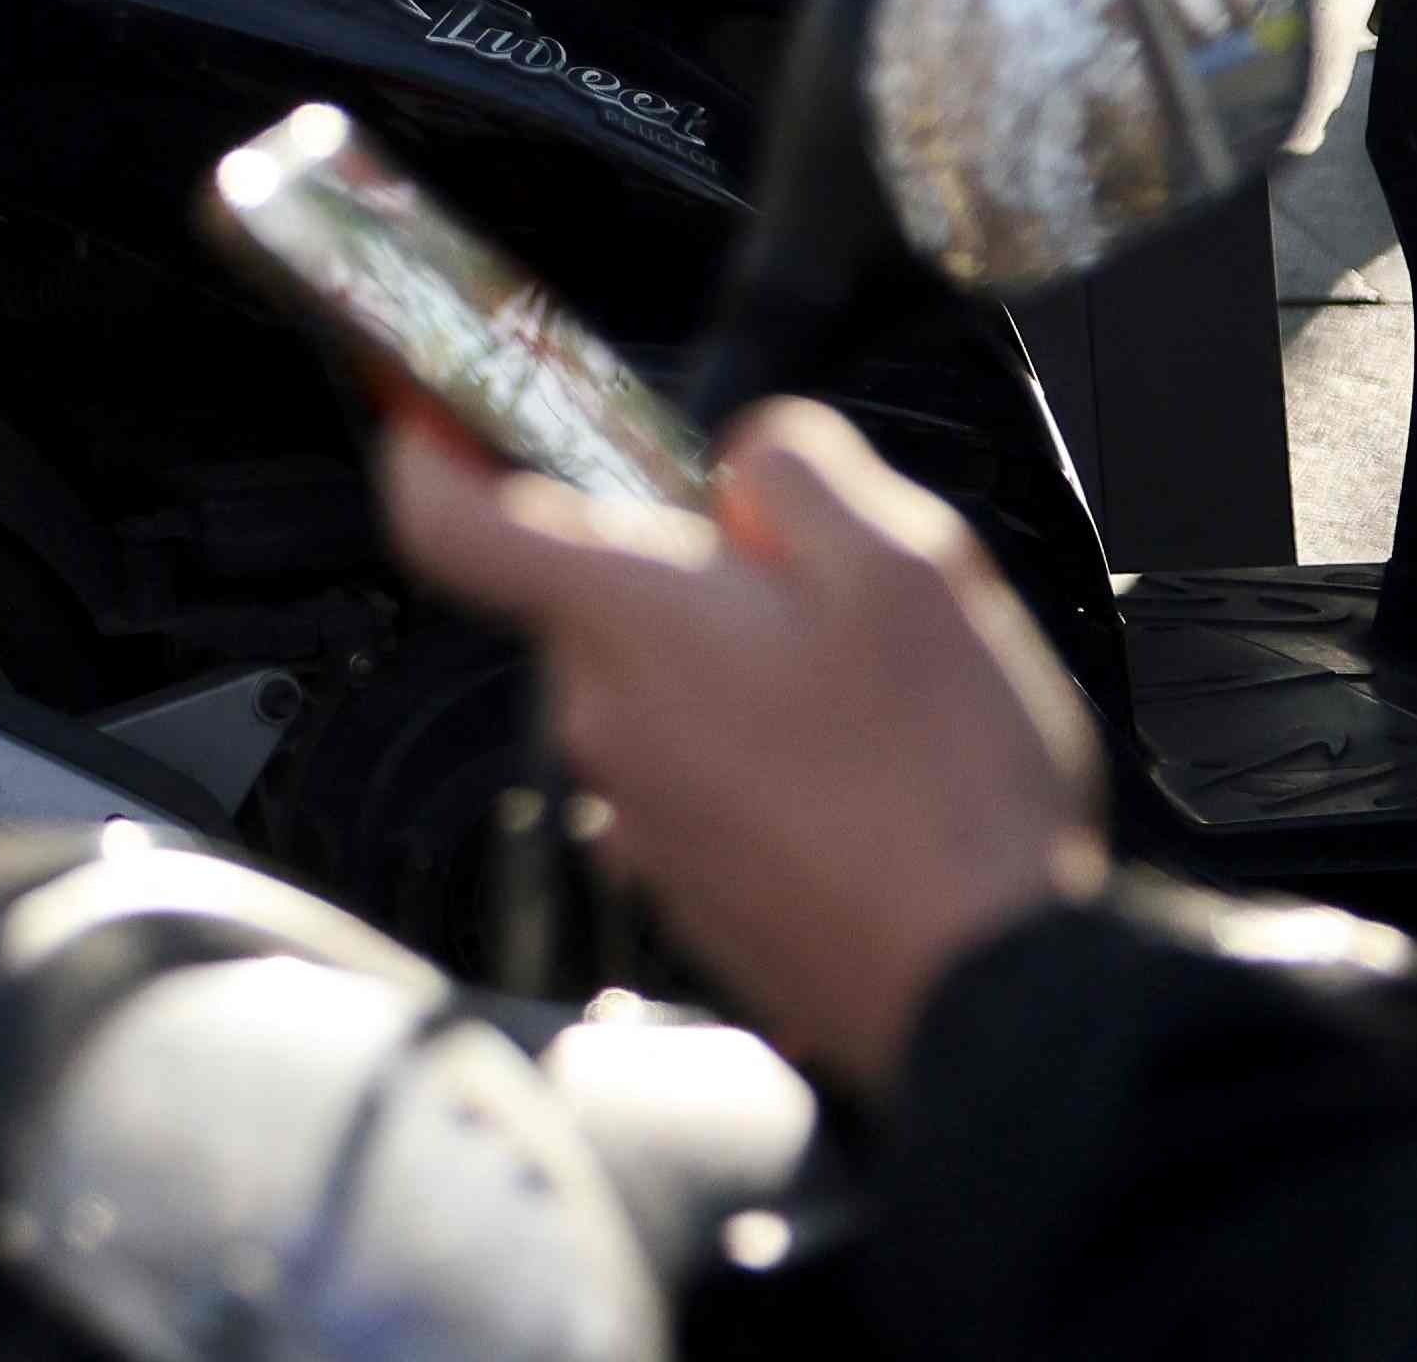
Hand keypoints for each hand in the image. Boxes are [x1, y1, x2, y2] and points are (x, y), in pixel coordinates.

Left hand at [376, 394, 1108, 1091]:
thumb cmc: (946, 789)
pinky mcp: (682, 887)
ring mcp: (636, 817)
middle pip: (597, 601)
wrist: (986, 993)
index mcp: (630, 624)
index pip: (448, 521)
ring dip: (737, 676)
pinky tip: (859, 791)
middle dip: (691, 579)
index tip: (436, 422)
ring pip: (657, 692)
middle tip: (822, 599)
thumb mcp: (909, 568)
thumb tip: (743, 466)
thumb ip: (800, 476)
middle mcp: (602, 724)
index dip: (429, 453)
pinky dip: (758, 763)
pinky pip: (695, 779)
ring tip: (871, 715)